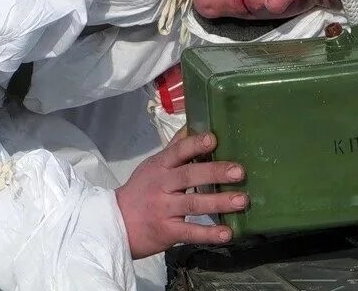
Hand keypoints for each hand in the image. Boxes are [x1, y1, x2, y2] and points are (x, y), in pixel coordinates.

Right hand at [115, 129, 247, 258]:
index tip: (213, 139)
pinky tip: (227, 233)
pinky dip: (209, 233)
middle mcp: (162, 186)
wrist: (115, 225)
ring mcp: (164, 210)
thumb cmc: (141, 191)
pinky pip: (190, 233)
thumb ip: (175, 148)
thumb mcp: (153, 166)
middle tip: (239, 172)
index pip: (177, 152)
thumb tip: (193, 124)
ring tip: (242, 201)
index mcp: (160, 166)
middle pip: (189, 176)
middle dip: (215, 172)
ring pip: (193, 204)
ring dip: (219, 202)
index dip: (195, 144)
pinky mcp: (167, 232)